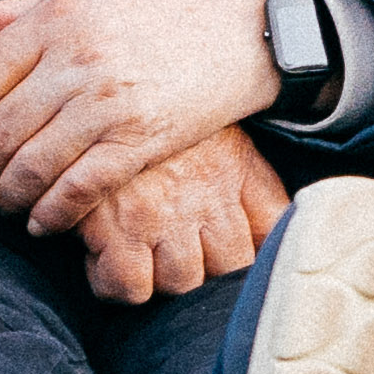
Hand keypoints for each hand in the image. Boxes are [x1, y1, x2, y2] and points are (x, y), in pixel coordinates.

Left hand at [0, 0, 280, 229]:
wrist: (250, 23)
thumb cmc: (167, 1)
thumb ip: (27, 7)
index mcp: (57, 19)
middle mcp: (77, 61)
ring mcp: (109, 103)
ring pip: (31, 166)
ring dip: (10, 197)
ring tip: (6, 205)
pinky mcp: (142, 140)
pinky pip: (79, 188)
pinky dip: (53, 213)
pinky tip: (44, 222)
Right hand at [61, 124, 288, 304]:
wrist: (99, 88)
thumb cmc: (150, 108)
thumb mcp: (210, 124)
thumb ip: (243, 171)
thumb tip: (265, 222)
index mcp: (236, 169)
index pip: (274, 227)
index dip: (264, 249)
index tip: (242, 252)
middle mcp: (207, 198)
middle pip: (230, 268)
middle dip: (208, 271)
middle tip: (179, 255)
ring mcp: (162, 216)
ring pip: (179, 283)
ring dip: (161, 279)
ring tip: (141, 257)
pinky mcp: (115, 227)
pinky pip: (128, 286)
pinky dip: (117, 284)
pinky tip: (106, 260)